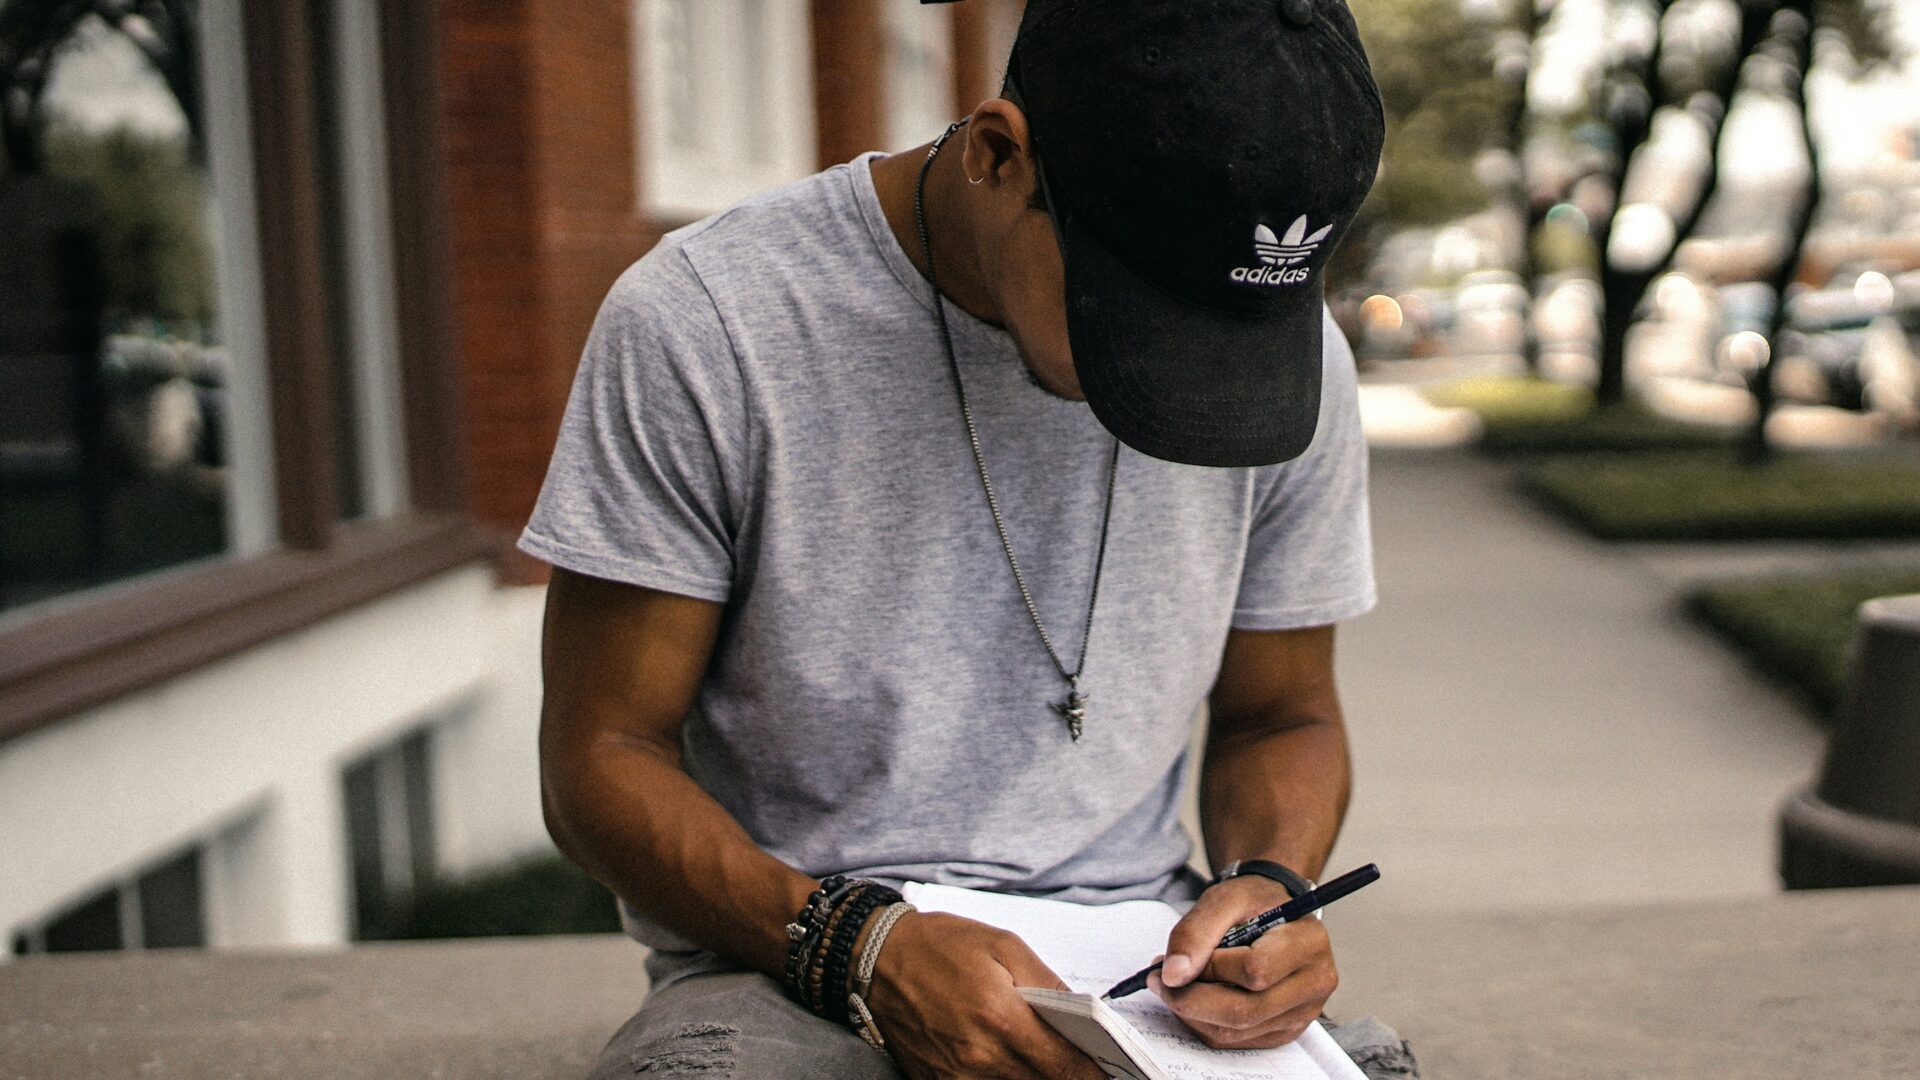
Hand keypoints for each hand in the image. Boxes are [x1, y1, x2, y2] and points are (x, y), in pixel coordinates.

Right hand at [864, 911, 1107, 1079]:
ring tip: (1049, 1061)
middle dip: (1069, 1076)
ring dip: (1036, 1077)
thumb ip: (1047, 983)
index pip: (1066, 1067)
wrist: (875, 958)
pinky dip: (1003, 1079)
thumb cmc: (940, 945)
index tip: (1113, 1072)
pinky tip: (1010, 1062)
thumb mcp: (1003, 945)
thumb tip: (1084, 1014)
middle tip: (1086, 1064)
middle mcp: (980, 1057)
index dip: (1095, 1074)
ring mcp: (956, 1077)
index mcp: (1002, 1019)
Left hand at [1152, 876, 1337, 1048]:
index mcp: (1309, 943)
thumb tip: (1173, 975)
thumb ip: (1195, 932)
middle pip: (1246, 1010)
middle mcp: (1314, 983)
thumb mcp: (1224, 898)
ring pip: (1236, 1030)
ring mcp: (1302, 1013)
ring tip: (1174, 984)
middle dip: (1191, 998)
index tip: (1171, 961)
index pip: (1256, 970)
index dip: (1209, 969)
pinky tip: (1194, 998)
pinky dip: (1204, 1023)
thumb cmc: (1254, 902)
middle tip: (1159, 980)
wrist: (1275, 913)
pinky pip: (1236, 1040)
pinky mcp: (1284, 1030)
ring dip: (1193, 1013)